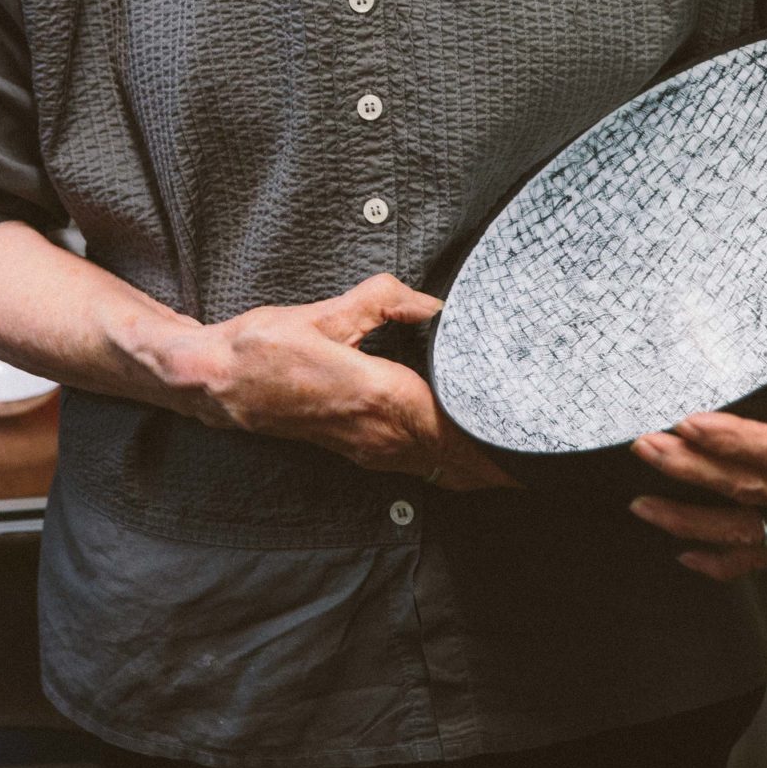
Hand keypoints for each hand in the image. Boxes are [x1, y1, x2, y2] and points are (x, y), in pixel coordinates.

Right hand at [193, 274, 513, 492]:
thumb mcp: (326, 313)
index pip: (456, 428)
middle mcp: (380, 434)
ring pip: (437, 465)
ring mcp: (367, 448)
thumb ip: (384, 302)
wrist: (216, 383)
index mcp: (381, 398)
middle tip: (550, 460)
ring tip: (519, 460)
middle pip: (456, 458)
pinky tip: (463, 456)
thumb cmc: (264, 348)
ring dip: (477, 466)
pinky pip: (416, 463)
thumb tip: (432, 302)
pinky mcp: (355, 450)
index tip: (539, 450)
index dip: (500, 443)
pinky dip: (448, 464)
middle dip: (501, 463)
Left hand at [626, 389, 766, 579]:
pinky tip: (684, 559)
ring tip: (639, 505)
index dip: (738, 440)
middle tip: (643, 445)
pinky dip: (722, 562)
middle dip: (691, 470)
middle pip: (751, 489)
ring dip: (689, 519)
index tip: (691, 421)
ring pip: (745, 529)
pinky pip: (764, 554)